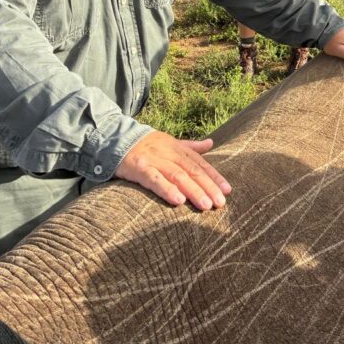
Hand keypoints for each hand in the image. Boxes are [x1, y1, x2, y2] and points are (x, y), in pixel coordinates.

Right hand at [115, 131, 230, 210]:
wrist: (115, 138)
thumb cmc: (146, 144)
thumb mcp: (170, 142)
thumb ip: (191, 146)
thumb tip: (211, 143)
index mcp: (179, 149)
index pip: (201, 164)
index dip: (215, 177)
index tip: (228, 190)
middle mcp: (170, 153)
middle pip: (193, 171)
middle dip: (208, 187)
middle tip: (220, 203)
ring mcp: (155, 160)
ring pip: (178, 176)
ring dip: (193, 191)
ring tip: (206, 205)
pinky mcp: (139, 168)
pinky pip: (154, 180)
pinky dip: (167, 189)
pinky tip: (178, 200)